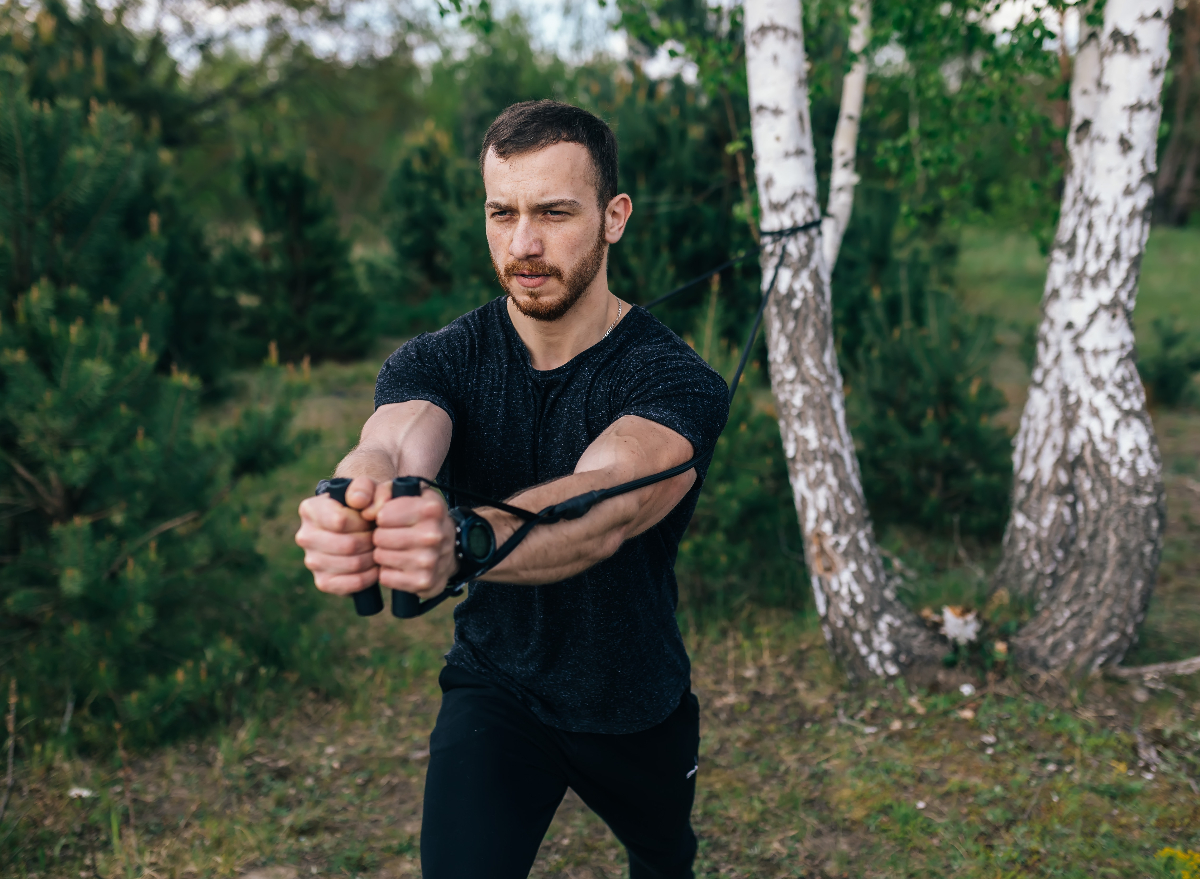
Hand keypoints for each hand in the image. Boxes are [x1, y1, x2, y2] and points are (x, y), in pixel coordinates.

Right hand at [295, 476, 378, 594]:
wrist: (361, 523)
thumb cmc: (364, 503)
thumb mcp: (367, 488)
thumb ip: (365, 487)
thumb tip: (358, 501)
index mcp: (310, 509)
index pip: (340, 521)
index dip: (364, 522)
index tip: (372, 518)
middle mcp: (305, 536)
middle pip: (348, 545)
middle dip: (371, 541)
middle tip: (380, 536)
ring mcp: (311, 561)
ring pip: (352, 565)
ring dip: (373, 557)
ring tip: (378, 548)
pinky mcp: (323, 581)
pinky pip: (351, 584)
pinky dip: (369, 576)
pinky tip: (375, 566)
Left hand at [372, 487, 457, 599]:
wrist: (449, 547)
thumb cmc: (420, 517)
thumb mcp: (405, 494)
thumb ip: (379, 492)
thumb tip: (366, 511)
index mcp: (431, 509)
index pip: (383, 515)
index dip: (382, 517)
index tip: (391, 518)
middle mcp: (434, 535)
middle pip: (380, 537)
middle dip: (381, 536)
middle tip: (393, 536)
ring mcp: (430, 561)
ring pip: (381, 557)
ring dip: (383, 554)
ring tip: (396, 549)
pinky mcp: (424, 582)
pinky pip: (385, 577)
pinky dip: (388, 572)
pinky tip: (400, 565)